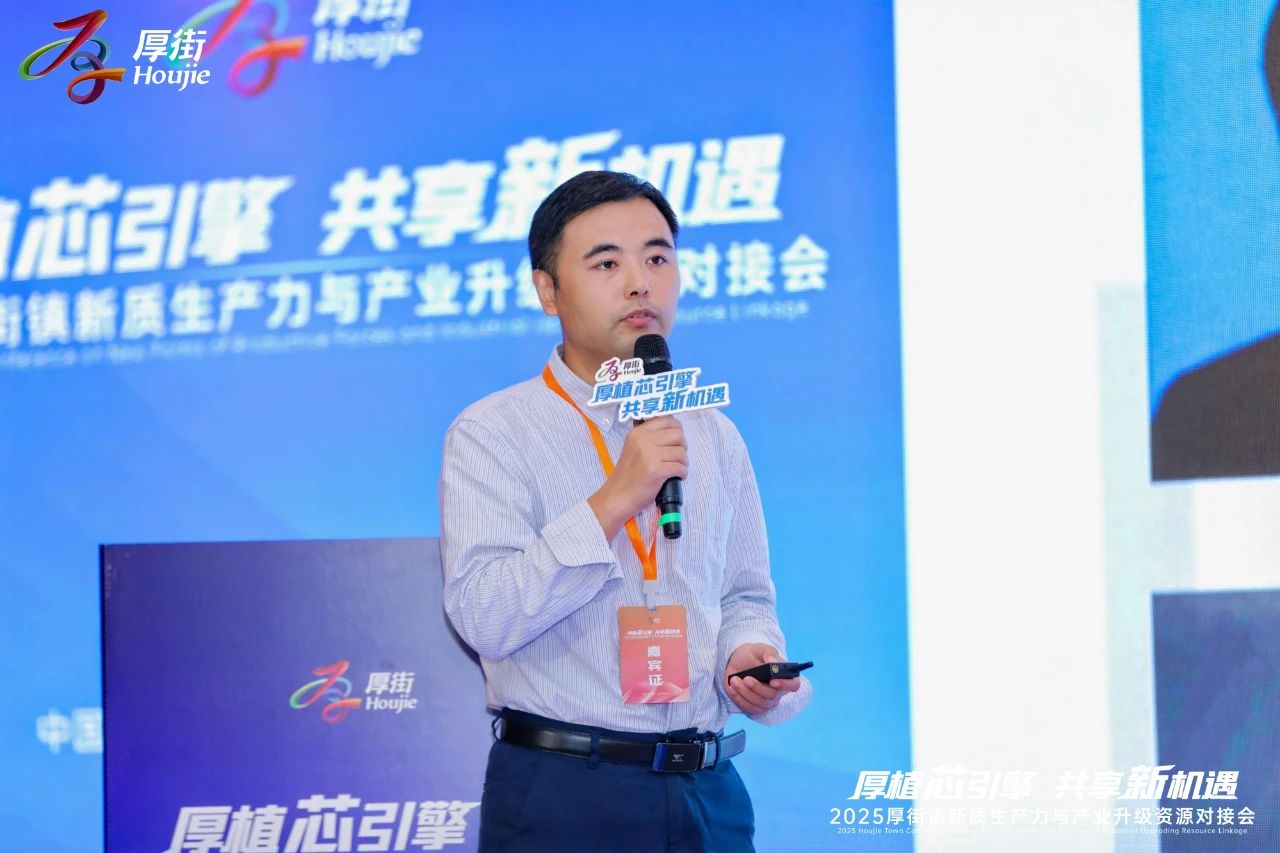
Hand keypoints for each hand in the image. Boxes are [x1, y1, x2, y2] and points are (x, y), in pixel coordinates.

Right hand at [588, 416, 686, 539]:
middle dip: (682, 446)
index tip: (676, 441)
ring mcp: (649, 455)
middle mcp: (643, 440)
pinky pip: (680, 467)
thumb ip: (649, 438)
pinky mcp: (656, 471)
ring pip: (681, 452)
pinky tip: (677, 477)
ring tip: (676, 468)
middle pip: (678, 434)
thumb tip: (673, 429)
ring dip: (683, 462)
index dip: (678, 430)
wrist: (616, 497)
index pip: (668, 420)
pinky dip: (682, 473)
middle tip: (677, 456)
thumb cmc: (627, 475)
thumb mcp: (633, 448)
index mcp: (638, 433)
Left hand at [725, 643, 800, 716]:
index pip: (793, 685)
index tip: (773, 681)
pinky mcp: (754, 707)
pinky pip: (748, 708)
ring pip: (759, 703)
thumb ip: (768, 653)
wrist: (738, 662)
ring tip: (735, 680)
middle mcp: (778, 691)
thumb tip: (772, 662)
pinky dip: (739, 699)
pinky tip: (732, 688)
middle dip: (758, 688)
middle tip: (746, 678)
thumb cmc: (753, 655)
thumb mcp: (760, 649)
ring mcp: (767, 701)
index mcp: (785, 676)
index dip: (785, 685)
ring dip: (745, 692)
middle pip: (773, 696)